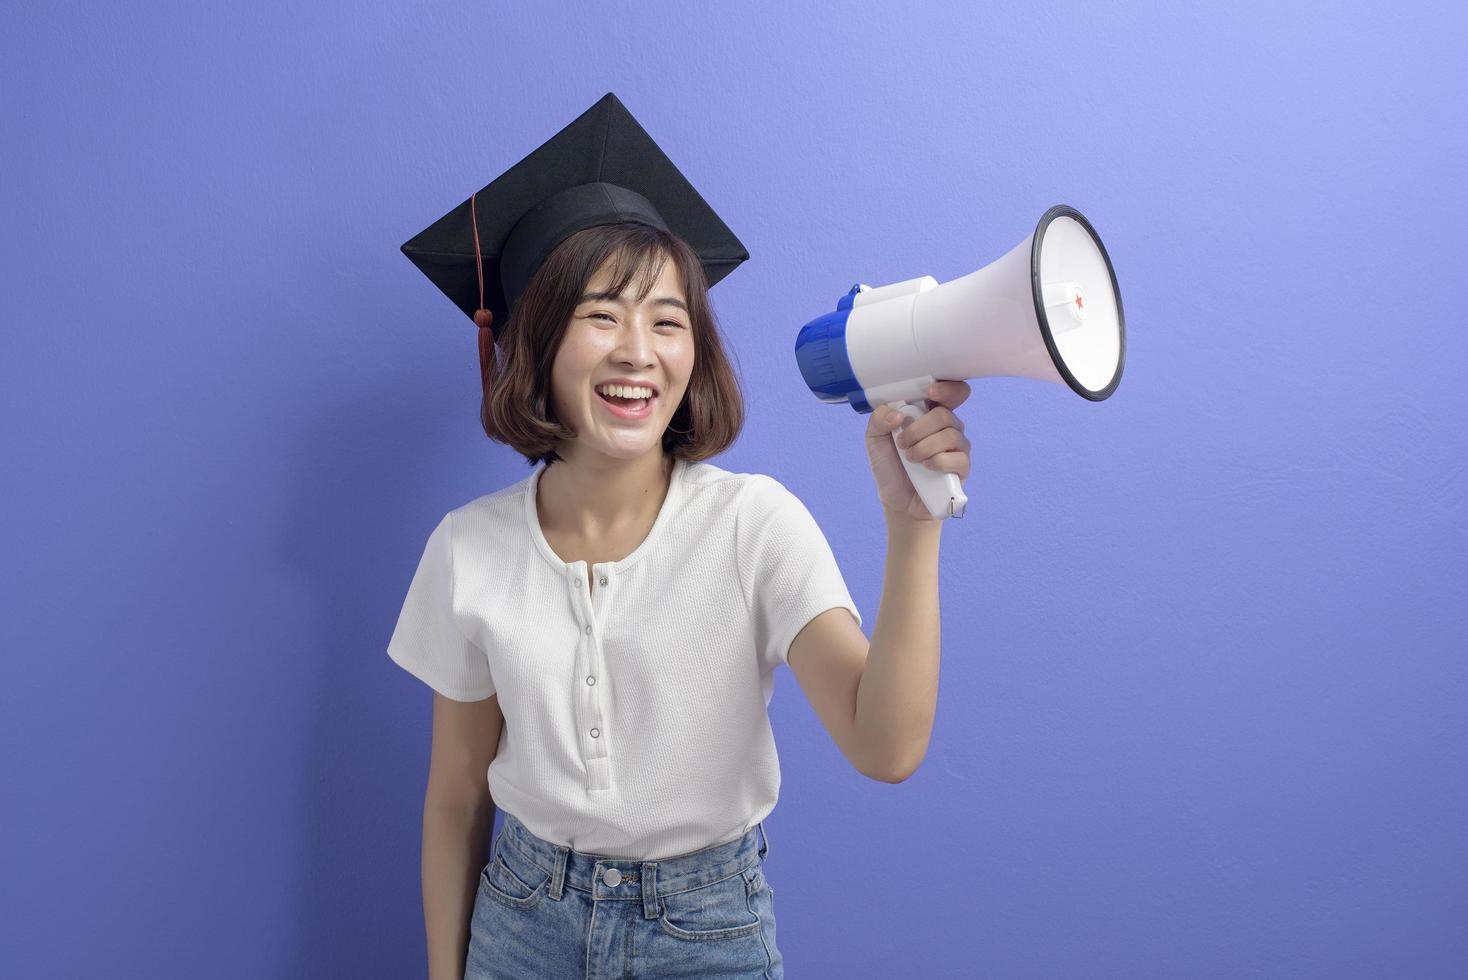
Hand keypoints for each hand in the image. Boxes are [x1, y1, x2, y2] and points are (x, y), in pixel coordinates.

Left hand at [864, 380, 972, 521]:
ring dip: (924, 447)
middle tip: (902, 443)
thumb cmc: (890, 465)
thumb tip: (898, 414)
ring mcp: (957, 446)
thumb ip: (878, 420)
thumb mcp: (874, 439)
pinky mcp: (962, 467)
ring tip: (910, 458)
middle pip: (945, 414)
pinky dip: (937, 462)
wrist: (897, 499)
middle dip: (919, 428)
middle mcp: (947, 426)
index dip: (947, 388)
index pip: (951, 391)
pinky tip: (926, 468)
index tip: (930, 392)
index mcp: (929, 413)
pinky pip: (958, 458)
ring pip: (950, 435)